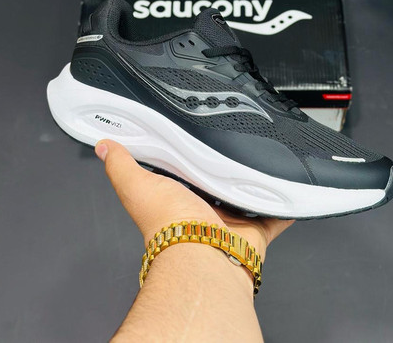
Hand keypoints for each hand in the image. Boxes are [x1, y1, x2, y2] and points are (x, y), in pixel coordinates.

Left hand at [95, 139, 293, 259]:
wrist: (201, 251)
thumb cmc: (170, 224)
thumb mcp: (138, 185)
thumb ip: (122, 165)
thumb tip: (104, 146)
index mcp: (180, 197)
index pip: (185, 171)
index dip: (190, 157)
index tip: (196, 142)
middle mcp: (205, 209)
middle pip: (219, 182)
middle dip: (226, 167)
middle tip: (235, 144)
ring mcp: (231, 220)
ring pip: (247, 196)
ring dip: (253, 183)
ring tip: (262, 159)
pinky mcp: (255, 229)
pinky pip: (275, 214)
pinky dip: (284, 206)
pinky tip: (289, 189)